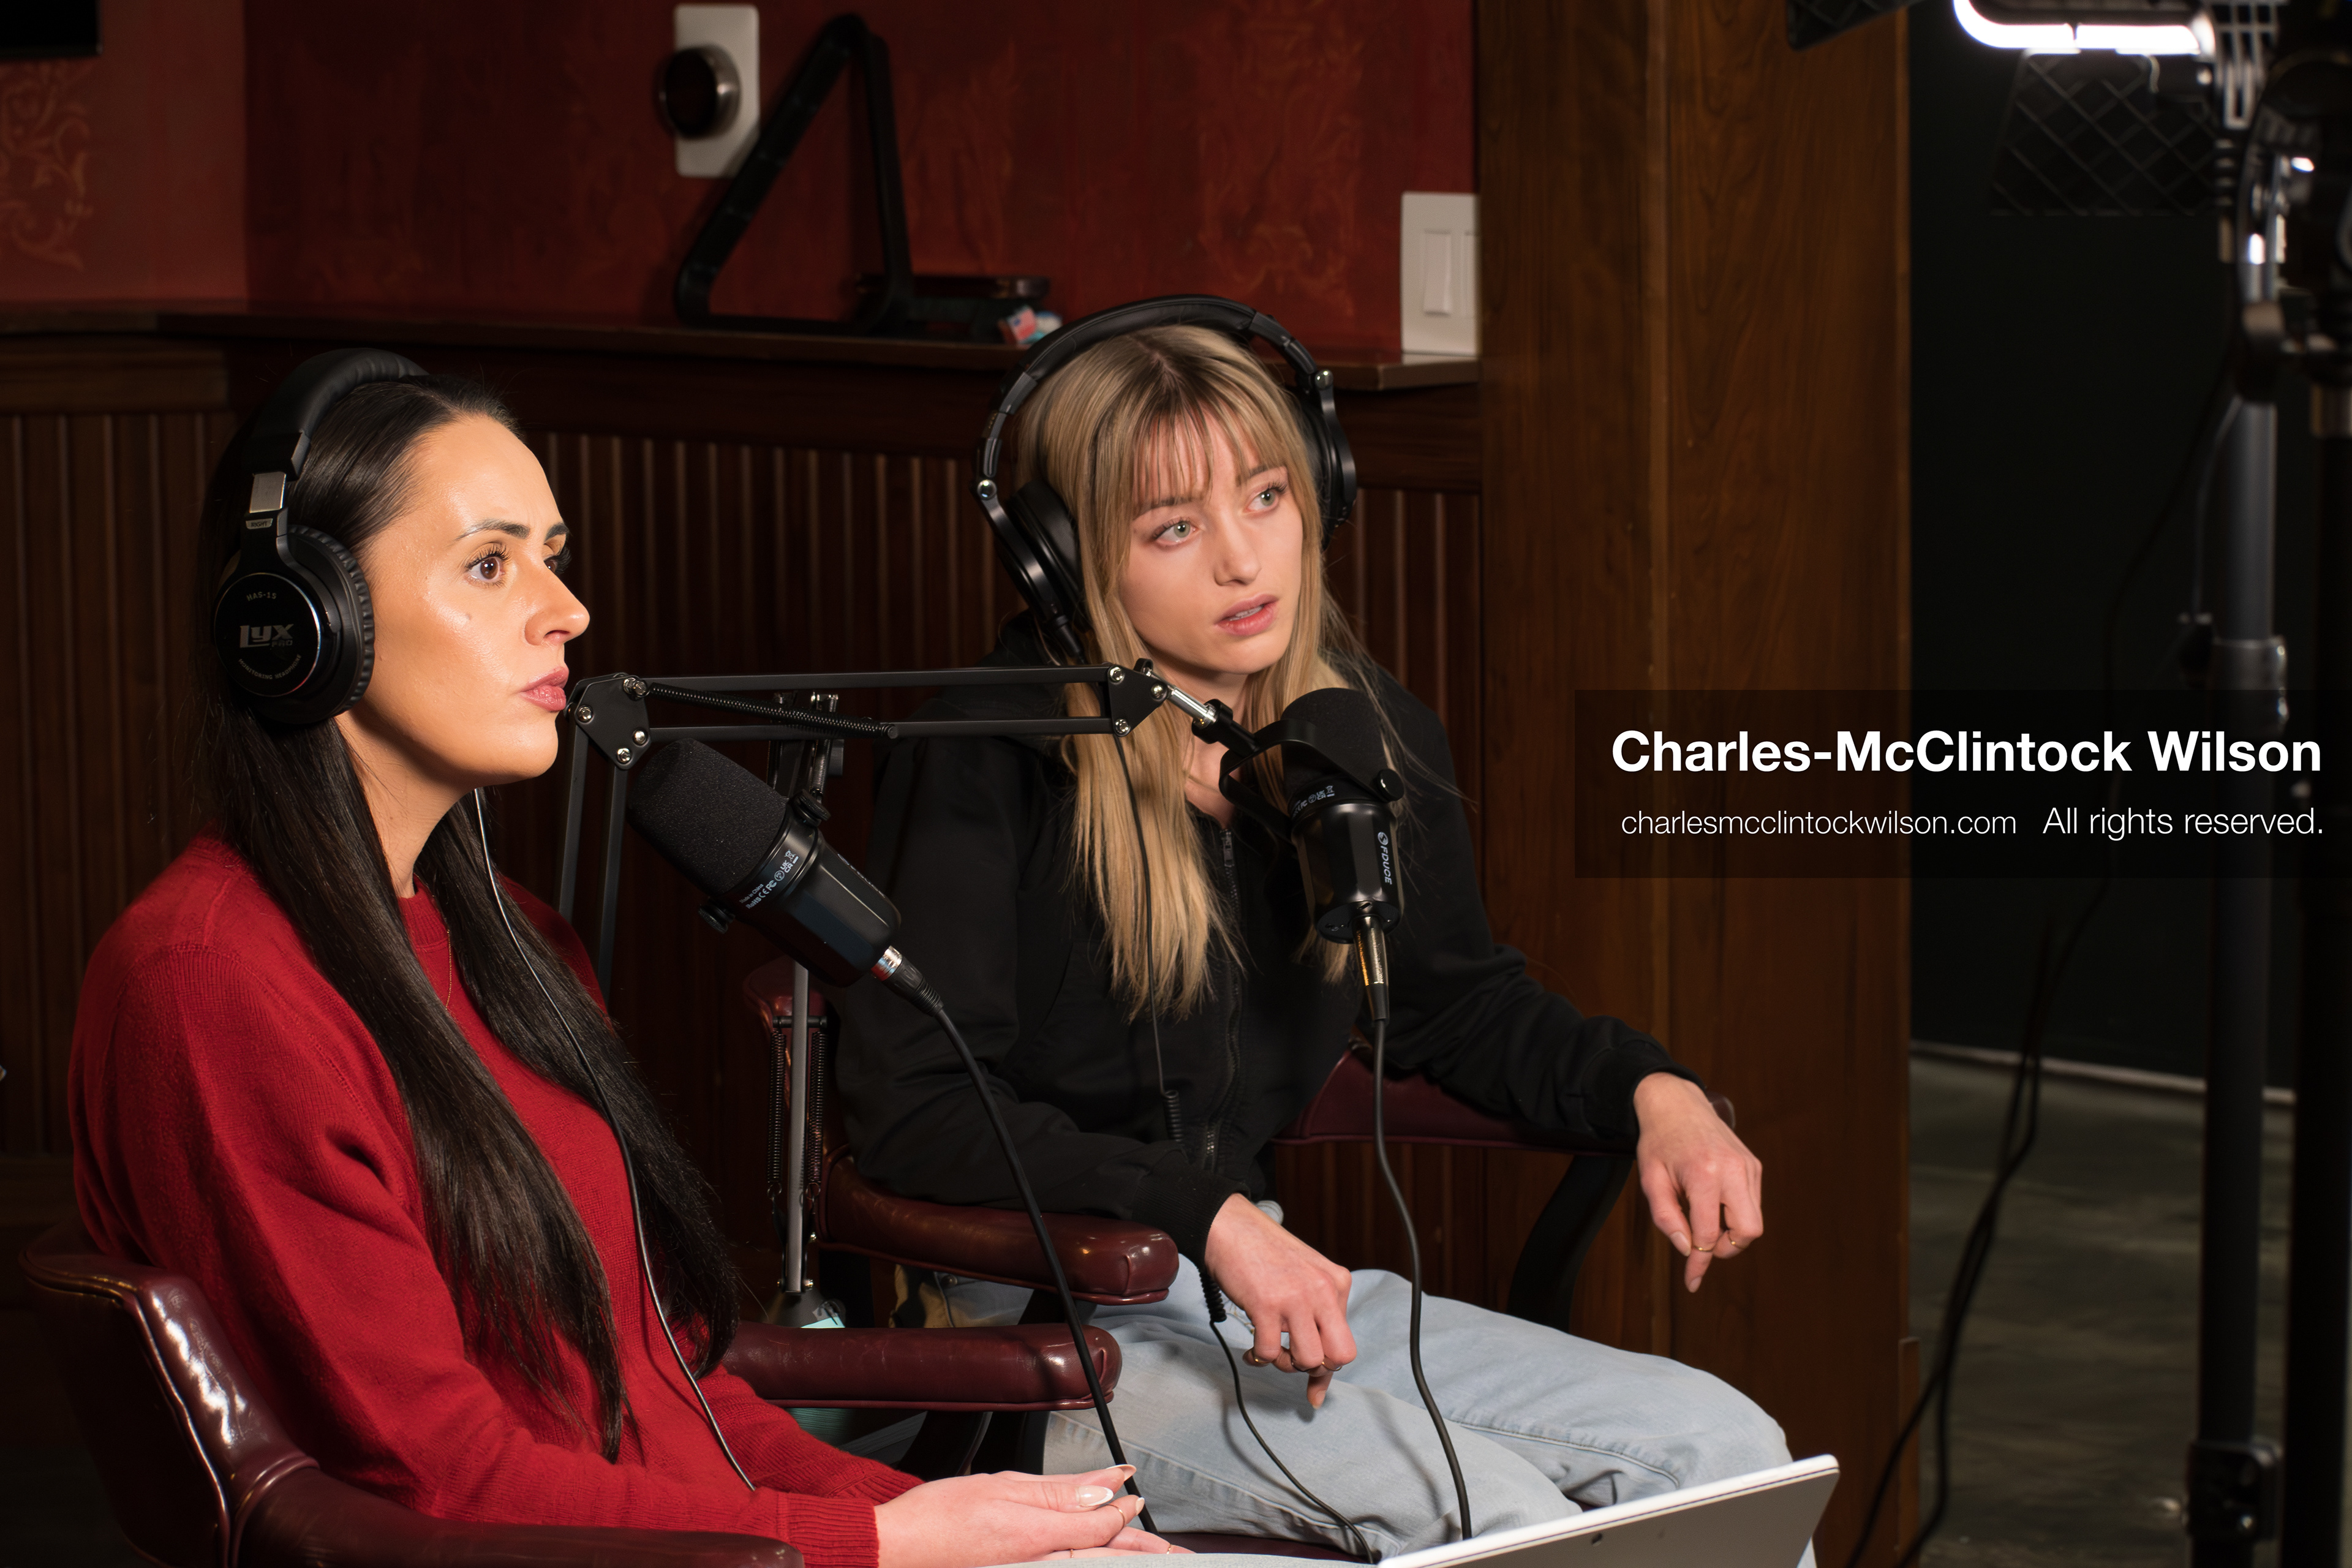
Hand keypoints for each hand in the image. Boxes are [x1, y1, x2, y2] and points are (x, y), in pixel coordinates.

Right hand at [874, 1466, 1183, 1567]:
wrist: (893, 1552)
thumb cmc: (936, 1518)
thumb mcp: (1001, 1485)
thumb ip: (1059, 1490)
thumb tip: (1106, 1484)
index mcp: (1035, 1535)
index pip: (1099, 1526)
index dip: (1123, 1512)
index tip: (1136, 1497)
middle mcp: (1035, 1564)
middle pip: (1103, 1558)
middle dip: (1142, 1553)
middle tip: (1176, 1554)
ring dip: (1120, 1562)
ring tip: (1154, 1560)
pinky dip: (1087, 1565)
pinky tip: (1099, 1560)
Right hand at [1200, 1193, 1355, 1407]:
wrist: (1231, 1226)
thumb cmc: (1264, 1254)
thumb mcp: (1304, 1281)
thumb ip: (1317, 1320)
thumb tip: (1318, 1383)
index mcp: (1337, 1283)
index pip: (1346, 1344)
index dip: (1328, 1370)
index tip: (1314, 1387)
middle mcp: (1324, 1290)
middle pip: (1339, 1358)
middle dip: (1315, 1370)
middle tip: (1291, 1358)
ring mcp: (1297, 1297)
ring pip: (1308, 1360)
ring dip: (1284, 1364)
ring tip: (1269, 1349)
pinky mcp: (1266, 1304)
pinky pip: (1269, 1352)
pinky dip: (1258, 1358)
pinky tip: (1250, 1348)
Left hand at [1633, 1073, 1763, 1293]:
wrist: (1676, 1103)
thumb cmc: (1659, 1143)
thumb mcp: (1650, 1181)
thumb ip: (1667, 1218)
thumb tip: (1687, 1250)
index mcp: (1703, 1175)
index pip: (1707, 1234)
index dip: (1698, 1263)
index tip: (1691, 1282)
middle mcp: (1733, 1170)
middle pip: (1748, 1231)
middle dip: (1726, 1248)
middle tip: (1702, 1244)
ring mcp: (1748, 1166)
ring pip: (1754, 1220)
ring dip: (1731, 1232)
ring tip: (1703, 1220)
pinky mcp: (1754, 1165)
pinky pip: (1753, 1203)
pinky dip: (1735, 1214)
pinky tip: (1713, 1203)